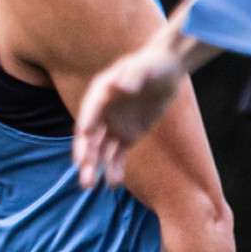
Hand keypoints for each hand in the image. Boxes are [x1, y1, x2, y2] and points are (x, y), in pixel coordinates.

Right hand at [73, 30, 187, 187]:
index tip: (84, 138)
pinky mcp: (127, 136)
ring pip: (100, 150)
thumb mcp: (144, 68)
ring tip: (91, 185)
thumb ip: (131, 76)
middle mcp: (102, 113)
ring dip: (95, 167)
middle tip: (83, 173)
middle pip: (90, 137)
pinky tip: (113, 184)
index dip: (86, 125)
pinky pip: (117, 155)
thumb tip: (119, 86)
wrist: (166, 71)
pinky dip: (114, 169)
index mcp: (100, 94)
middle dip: (85, 155)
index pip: (90, 112)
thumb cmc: (153, 66)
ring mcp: (113, 126)